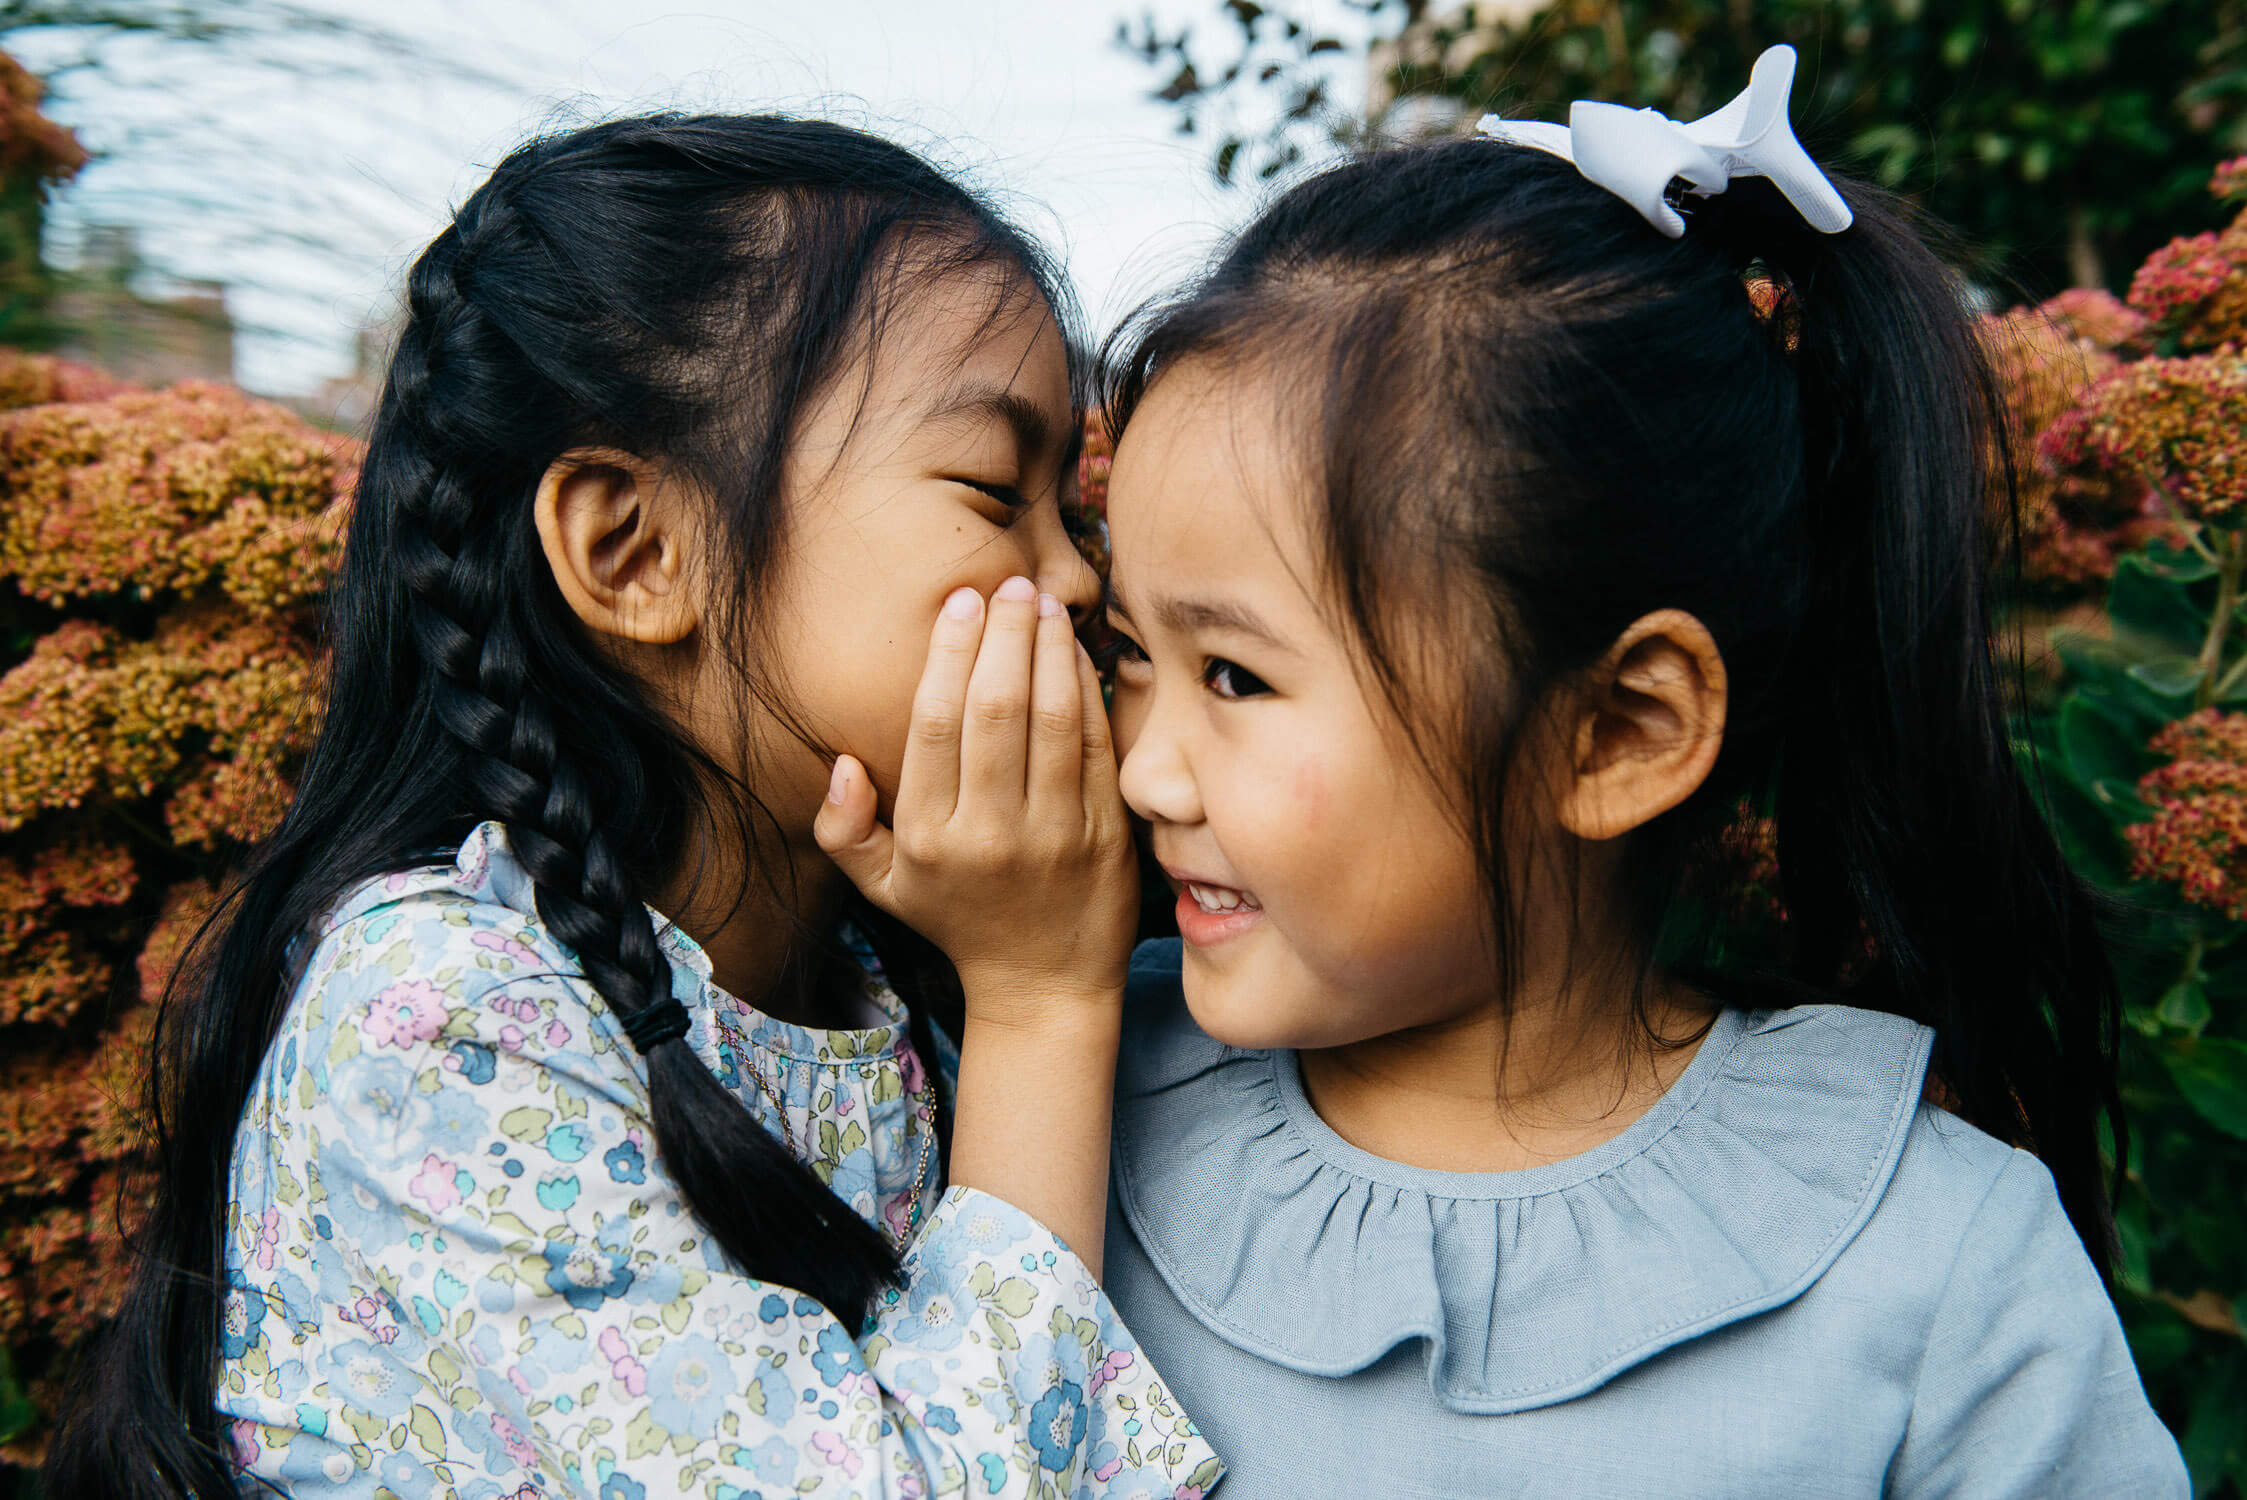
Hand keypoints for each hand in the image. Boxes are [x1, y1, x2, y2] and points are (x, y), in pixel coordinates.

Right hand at [815, 576, 1137, 1023]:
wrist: (1043, 986)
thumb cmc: (958, 921)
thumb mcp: (882, 887)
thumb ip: (843, 828)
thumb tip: (839, 762)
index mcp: (928, 838)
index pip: (937, 724)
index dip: (949, 654)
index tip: (961, 604)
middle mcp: (989, 834)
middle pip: (996, 710)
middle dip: (1004, 636)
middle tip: (1009, 585)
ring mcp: (1054, 835)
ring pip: (1053, 720)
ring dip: (1049, 651)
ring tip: (1044, 603)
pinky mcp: (1106, 835)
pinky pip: (1098, 747)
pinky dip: (1089, 692)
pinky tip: (1078, 652)